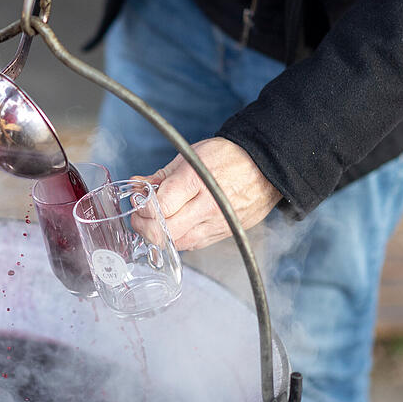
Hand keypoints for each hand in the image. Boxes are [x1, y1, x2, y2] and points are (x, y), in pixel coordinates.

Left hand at [133, 137, 281, 250]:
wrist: (266, 167)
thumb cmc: (228, 157)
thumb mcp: (190, 156)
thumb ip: (161, 176)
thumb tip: (136, 185)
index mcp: (197, 180)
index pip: (159, 207)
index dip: (141, 208)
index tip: (138, 202)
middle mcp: (208, 206)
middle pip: (164, 231)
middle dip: (144, 226)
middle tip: (140, 216)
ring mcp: (217, 223)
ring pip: (177, 243)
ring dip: (160, 235)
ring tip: (157, 220)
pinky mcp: (223, 233)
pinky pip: (193, 244)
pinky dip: (179, 238)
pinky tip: (176, 225)